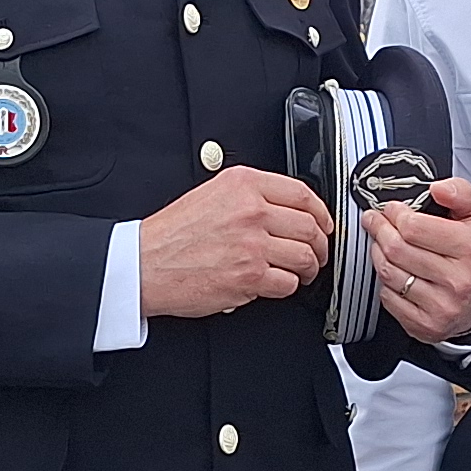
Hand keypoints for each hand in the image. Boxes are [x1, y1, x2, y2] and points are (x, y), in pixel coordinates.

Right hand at [139, 166, 333, 319]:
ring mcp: (252, 245)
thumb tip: (287, 208)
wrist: (146, 263)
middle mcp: (251, 211)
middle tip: (316, 253)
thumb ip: (249, 195)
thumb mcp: (211, 193)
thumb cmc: (173, 233)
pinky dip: (288, 286)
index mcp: (243, 184)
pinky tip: (278, 284)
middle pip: (310, 227)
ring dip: (309, 268)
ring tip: (302, 272)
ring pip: (305, 256)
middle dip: (320, 245)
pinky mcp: (249, 276)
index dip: (322, 212)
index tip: (324, 223)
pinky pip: (288, 282)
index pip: (303, 194)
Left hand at [368, 175, 470, 342]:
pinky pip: (388, 297)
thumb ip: (461, 192)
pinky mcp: (425, 324)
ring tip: (384, 243)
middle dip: (380, 229)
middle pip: (396, 249)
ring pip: (388, 272)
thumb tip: (438, 188)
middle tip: (377, 222)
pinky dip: (385, 282)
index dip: (396, 214)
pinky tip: (395, 271)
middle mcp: (458, 280)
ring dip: (379, 253)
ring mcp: (441, 305)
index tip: (393, 210)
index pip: (414, 227)